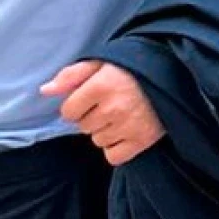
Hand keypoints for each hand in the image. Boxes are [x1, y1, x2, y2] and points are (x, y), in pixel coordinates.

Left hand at [43, 59, 165, 164]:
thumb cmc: (133, 69)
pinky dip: (116, 147)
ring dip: (104, 131)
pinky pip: (113, 156)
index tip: (91, 98)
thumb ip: (71, 76)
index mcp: (102, 85)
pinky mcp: (142, 140)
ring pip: (97, 140)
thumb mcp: (101, 63)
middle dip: (91, 116)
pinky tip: (125, 131)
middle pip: (83, 127)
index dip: (76, 105)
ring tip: (121, 115)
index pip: (68, 111)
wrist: (173, 76)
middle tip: (110, 104)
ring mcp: (129, 126)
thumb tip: (45, 91)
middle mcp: (114, 108)